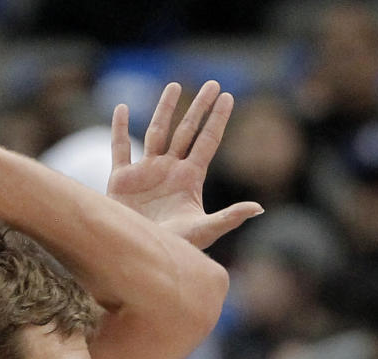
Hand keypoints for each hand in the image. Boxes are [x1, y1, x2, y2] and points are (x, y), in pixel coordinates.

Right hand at [107, 84, 261, 249]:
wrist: (136, 256)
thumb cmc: (172, 247)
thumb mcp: (203, 231)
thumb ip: (229, 217)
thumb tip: (259, 208)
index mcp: (189, 179)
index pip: (207, 142)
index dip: (217, 120)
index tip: (228, 97)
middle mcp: (169, 171)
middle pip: (187, 131)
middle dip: (199, 108)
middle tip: (213, 84)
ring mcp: (146, 173)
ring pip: (157, 132)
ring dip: (165, 109)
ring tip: (174, 85)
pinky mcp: (121, 180)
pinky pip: (120, 149)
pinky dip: (118, 129)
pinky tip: (121, 109)